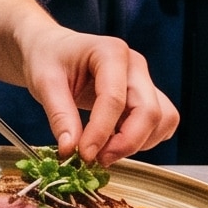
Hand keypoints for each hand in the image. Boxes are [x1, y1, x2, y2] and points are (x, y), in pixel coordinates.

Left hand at [14, 18, 179, 165]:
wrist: (53, 49)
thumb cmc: (49, 58)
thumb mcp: (44, 82)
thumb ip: (59, 115)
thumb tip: (71, 149)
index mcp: (110, 52)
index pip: (114, 99)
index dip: (101, 132)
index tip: (84, 154)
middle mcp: (135, 65)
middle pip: (149, 111)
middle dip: (126, 143)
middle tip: (97, 159)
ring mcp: (144, 80)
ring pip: (163, 119)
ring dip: (138, 143)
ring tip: (105, 149)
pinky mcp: (147, 96)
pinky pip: (162, 123)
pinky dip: (145, 139)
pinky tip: (116, 141)